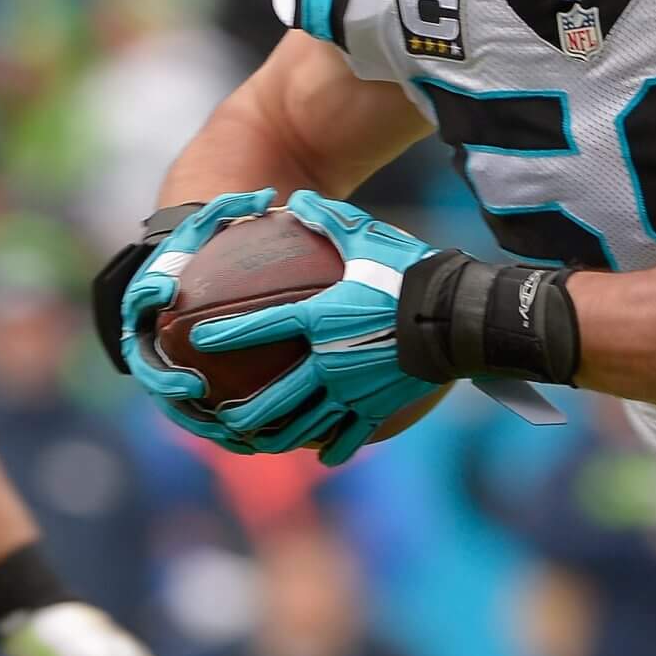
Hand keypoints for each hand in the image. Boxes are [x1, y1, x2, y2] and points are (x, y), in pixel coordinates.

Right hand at [114, 189, 277, 432]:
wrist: (206, 262)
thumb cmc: (213, 238)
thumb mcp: (218, 217)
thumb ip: (234, 206)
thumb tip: (266, 198)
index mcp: (146, 294)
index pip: (138, 297)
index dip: (147, 296)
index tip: (166, 293)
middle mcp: (148, 333)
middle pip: (147, 364)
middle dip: (165, 382)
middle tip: (192, 388)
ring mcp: (165, 362)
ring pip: (172, 399)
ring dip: (192, 418)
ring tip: (221, 428)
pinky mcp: (187, 385)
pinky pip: (201, 411)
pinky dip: (219, 426)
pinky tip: (251, 439)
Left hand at [189, 189, 439, 464]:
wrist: (456, 317)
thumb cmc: (410, 274)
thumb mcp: (367, 238)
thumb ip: (328, 220)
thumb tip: (296, 197)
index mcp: (320, 319)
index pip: (261, 326)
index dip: (226, 332)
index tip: (199, 340)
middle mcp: (328, 362)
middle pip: (275, 398)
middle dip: (242, 413)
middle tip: (220, 419)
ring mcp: (353, 390)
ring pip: (306, 425)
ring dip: (277, 436)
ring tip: (257, 443)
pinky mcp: (378, 407)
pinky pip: (351, 436)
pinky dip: (334, 449)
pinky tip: (322, 459)